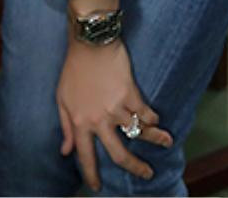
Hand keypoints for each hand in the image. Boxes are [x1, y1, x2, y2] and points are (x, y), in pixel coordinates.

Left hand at [56, 39, 172, 190]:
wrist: (89, 43)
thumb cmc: (73, 70)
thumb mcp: (62, 98)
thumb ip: (66, 126)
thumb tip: (65, 151)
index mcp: (79, 122)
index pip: (85, 155)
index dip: (91, 174)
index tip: (97, 187)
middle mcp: (99, 120)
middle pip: (120, 155)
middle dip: (136, 169)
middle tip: (147, 174)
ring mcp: (116, 108)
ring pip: (140, 133)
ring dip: (156, 140)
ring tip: (166, 142)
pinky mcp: (131, 95)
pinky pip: (146, 114)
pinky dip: (153, 118)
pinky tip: (156, 118)